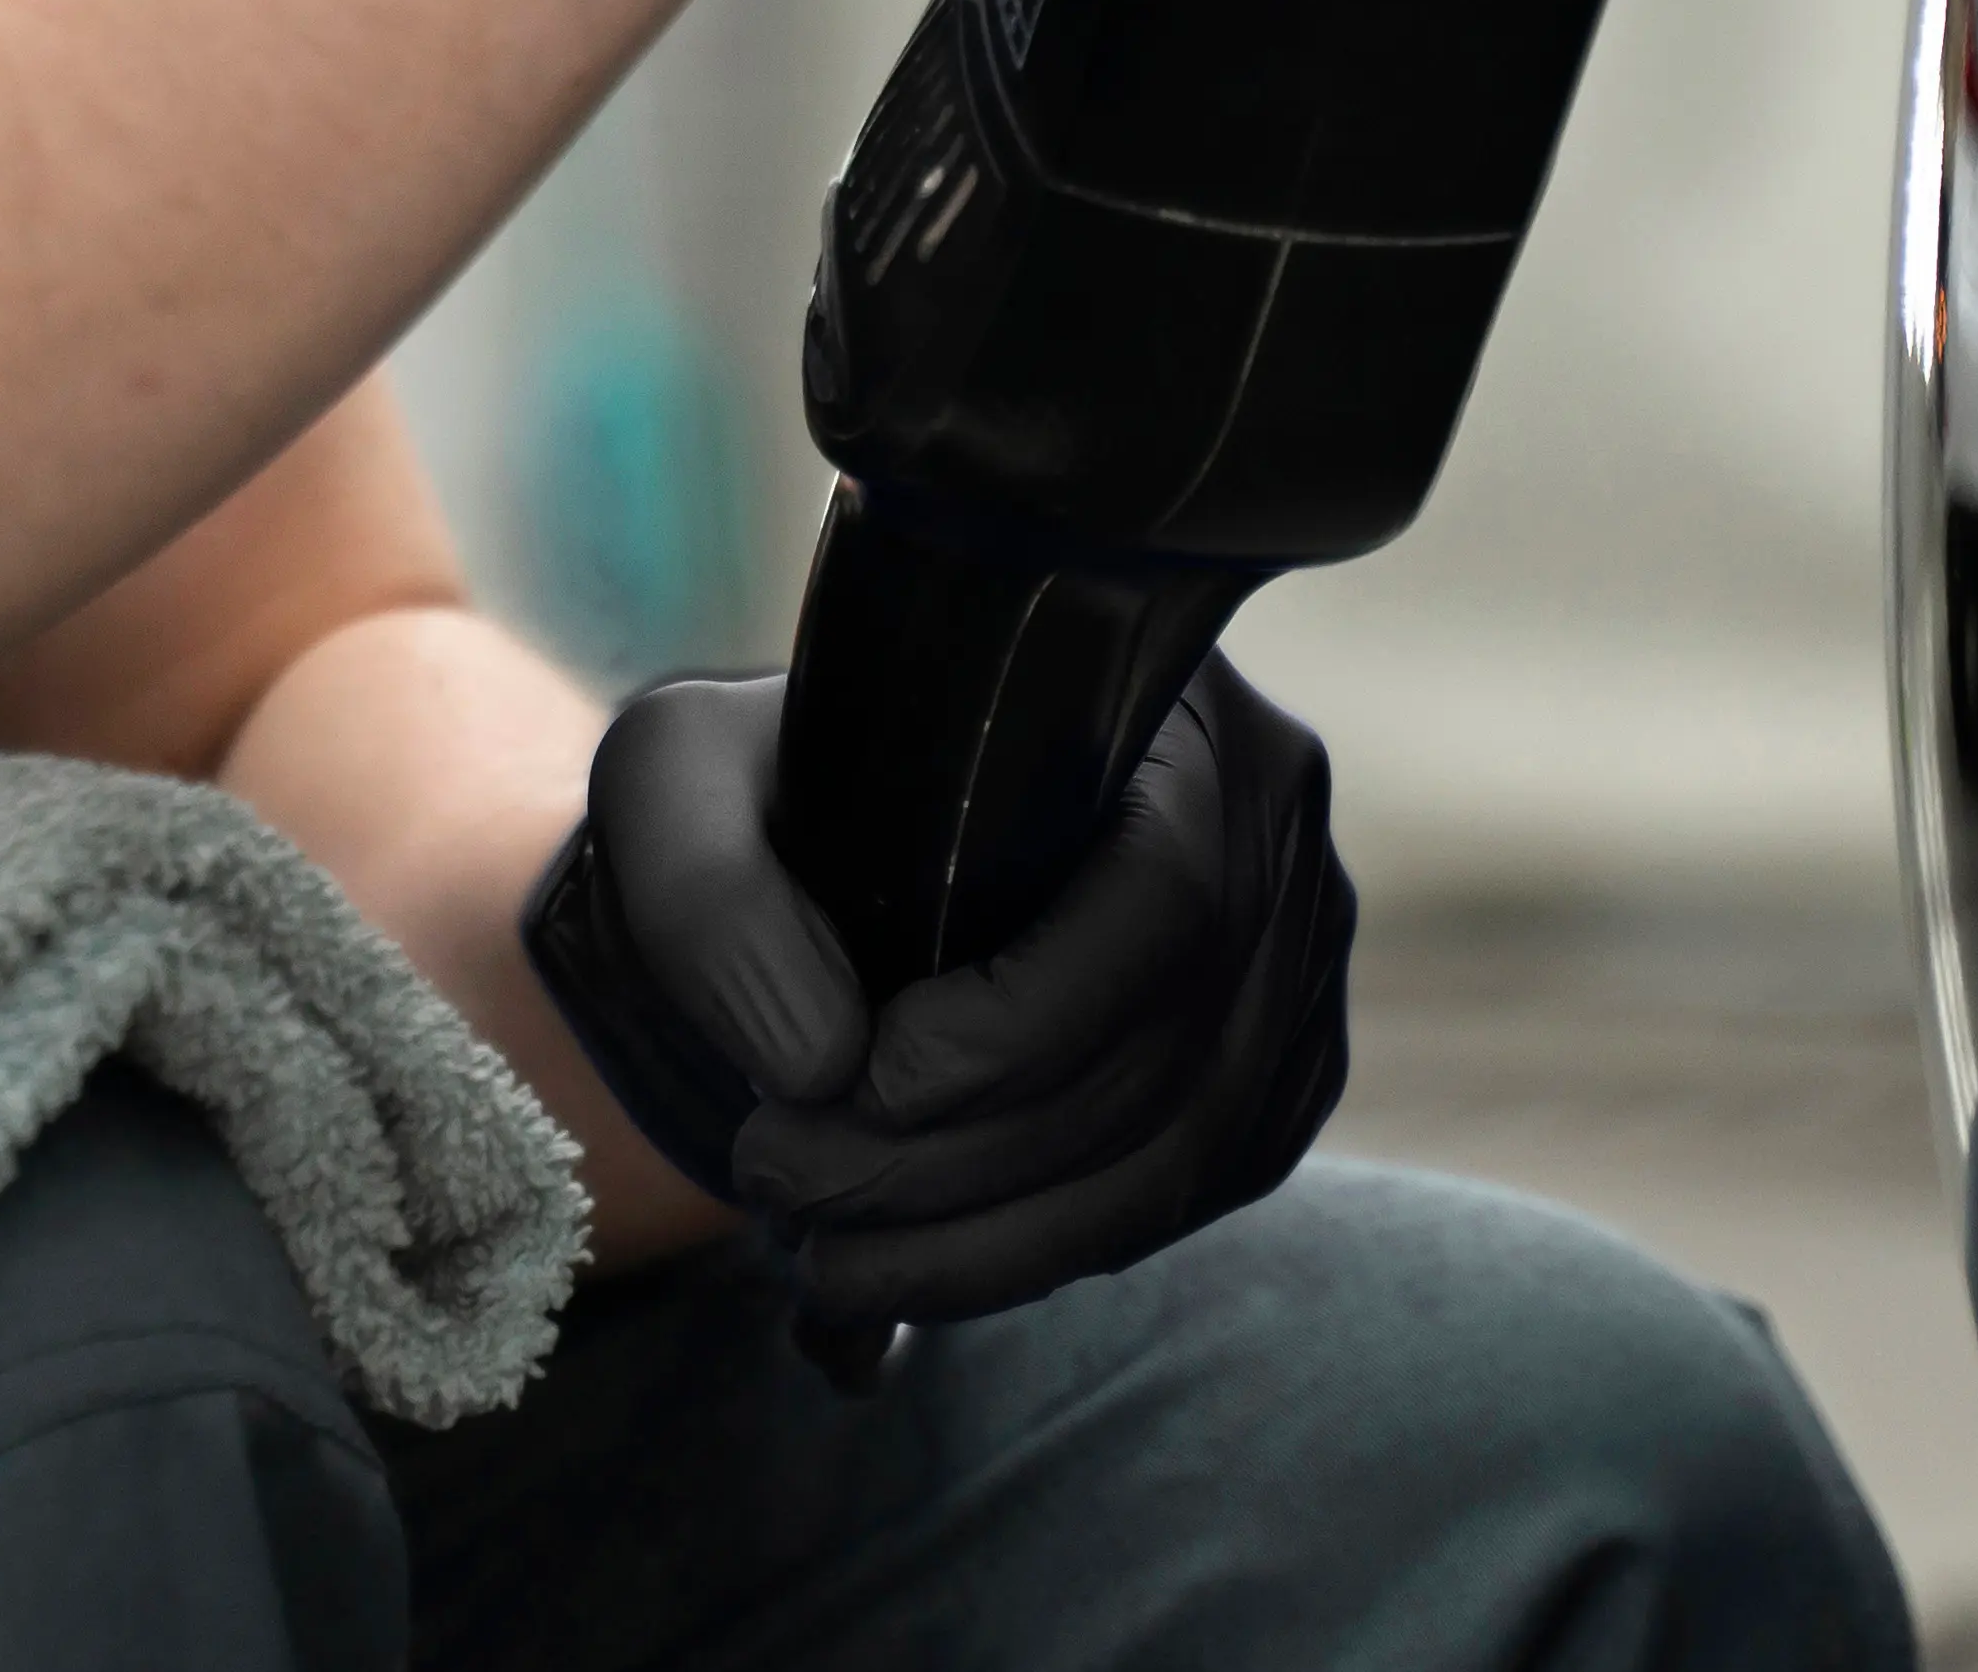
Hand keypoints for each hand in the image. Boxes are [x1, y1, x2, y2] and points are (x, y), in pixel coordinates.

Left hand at [517, 656, 1356, 1332]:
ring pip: (1180, 1158)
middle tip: (782, 1189)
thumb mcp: (682, 781)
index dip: (1026, 1025)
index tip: (863, 1083)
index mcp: (1166, 708)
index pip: (1161, 895)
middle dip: (961, 1163)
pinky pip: (1184, 1200)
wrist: (842, 822)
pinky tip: (912, 1269)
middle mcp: (1273, 825)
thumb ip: (709, 892)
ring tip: (823, 1264)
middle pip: (1165, 1054)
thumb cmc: (771, 778)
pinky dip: (1043, 1255)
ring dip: (992, 1243)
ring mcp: (1295, 958)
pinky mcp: (1274, 1072)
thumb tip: (822, 1061)